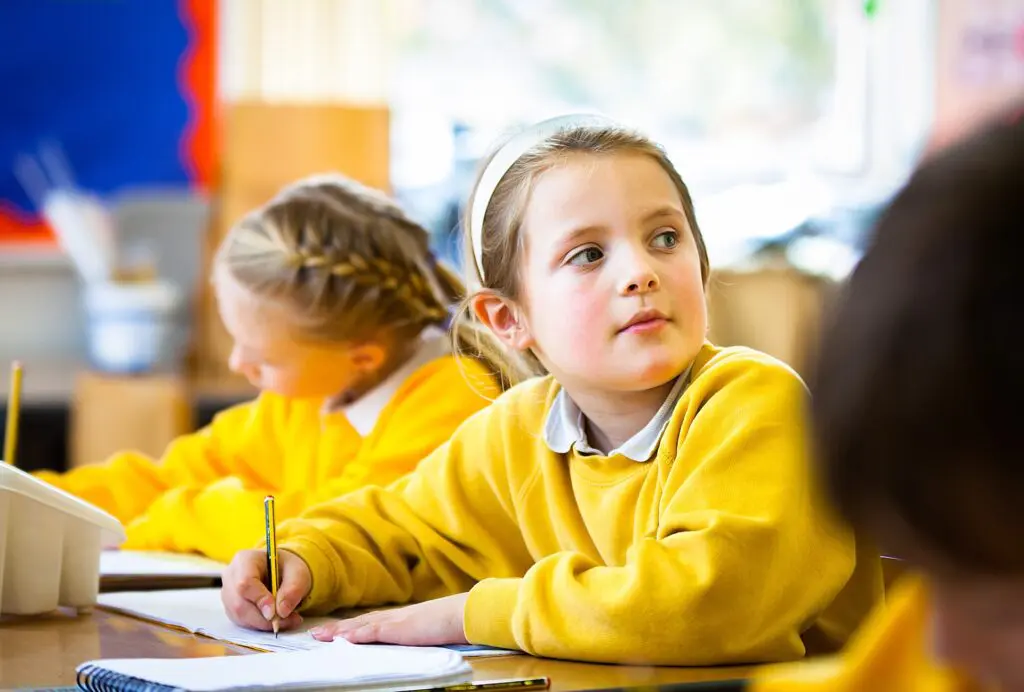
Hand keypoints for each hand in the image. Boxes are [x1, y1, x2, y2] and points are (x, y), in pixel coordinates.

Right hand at [221, 548, 311, 631]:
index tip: (275, 613)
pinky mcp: (231, 609)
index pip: (245, 583)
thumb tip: (282, 612)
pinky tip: (276, 620)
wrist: (282, 572)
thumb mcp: (299, 573)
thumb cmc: (287, 568)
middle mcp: (231, 576)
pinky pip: (242, 623)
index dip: (259, 600)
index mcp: (245, 560)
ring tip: (288, 620)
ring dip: (264, 624)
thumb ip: (293, 589)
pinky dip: (261, 626)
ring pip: (240, 617)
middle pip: (239, 604)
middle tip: (289, 620)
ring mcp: (228, 594)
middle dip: (264, 618)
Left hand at [309, 593, 469, 646]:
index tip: (336, 630)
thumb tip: (414, 637)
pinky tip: (341, 639)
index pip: (371, 621)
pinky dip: (355, 635)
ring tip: (320, 637)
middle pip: (360, 622)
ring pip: (360, 626)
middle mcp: (394, 617)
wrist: (464, 613)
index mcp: (402, 617)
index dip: (352, 625)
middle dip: (338, 628)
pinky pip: (372, 633)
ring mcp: (395, 622)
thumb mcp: (430, 627)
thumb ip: (418, 632)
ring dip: (339, 631)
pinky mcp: (398, 629)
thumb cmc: (453, 621)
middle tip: (317, 633)